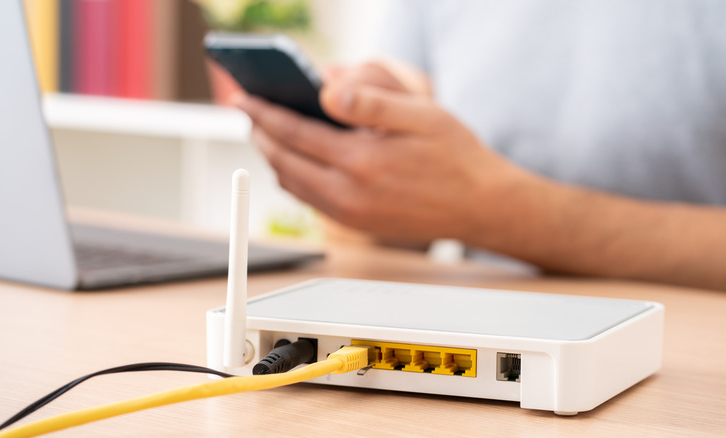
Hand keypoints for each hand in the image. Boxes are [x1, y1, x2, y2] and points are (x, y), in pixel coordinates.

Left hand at [236, 67, 525, 242]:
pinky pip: (311, 201)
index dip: (264, 113)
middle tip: (248, 114)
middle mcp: (349, 194)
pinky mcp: (356, 225)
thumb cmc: (456, 156)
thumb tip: (327, 91)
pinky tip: (297, 162)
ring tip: (267, 134)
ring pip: (293, 185)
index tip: (244, 99)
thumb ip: (372, 101)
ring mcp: (351, 215)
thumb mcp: (421, 114)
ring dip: (273, 159)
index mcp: (362, 161)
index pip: (294, 133)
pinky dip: (294, 178)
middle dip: (260, 135)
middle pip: (283, 162)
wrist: (481, 206)